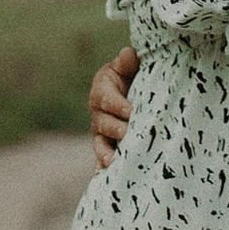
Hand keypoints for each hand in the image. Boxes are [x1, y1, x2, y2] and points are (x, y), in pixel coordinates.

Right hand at [88, 45, 138, 168]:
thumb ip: (127, 62)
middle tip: (126, 133)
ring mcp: (100, 130)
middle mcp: (98, 112)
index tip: (130, 111)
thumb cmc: (130, 74)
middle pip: (103, 123)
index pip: (107, 98)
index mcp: (102, 90)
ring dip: (105, 152)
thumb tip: (127, 54)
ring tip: (112, 161)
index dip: (117, 105)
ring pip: (100, 142)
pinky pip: (101, 156)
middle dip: (115, 129)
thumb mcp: (127, 66)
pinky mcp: (105, 143)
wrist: (129, 87)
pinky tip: (102, 176)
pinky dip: (100, 166)